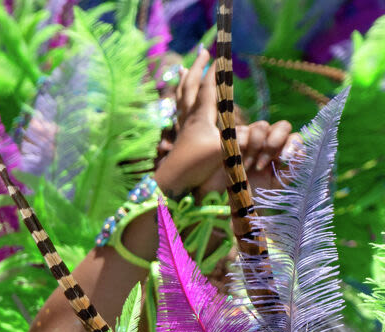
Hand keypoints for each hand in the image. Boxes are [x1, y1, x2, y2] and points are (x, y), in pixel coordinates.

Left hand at [156, 51, 291, 198]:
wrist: (171, 186)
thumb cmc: (196, 168)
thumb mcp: (223, 152)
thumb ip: (240, 140)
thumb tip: (254, 134)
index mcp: (200, 116)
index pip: (208, 87)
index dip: (215, 71)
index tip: (221, 55)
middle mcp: (189, 117)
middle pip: (190, 86)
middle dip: (196, 67)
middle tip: (202, 51)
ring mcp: (182, 127)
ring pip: (181, 97)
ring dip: (183, 80)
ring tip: (181, 69)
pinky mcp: (179, 137)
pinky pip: (178, 111)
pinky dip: (180, 100)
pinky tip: (180, 101)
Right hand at [235, 117, 294, 195]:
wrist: (232, 197)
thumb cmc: (256, 191)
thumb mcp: (276, 184)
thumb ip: (291, 170)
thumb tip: (301, 152)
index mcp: (283, 150)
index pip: (294, 137)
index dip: (292, 145)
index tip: (284, 159)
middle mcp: (271, 139)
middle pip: (282, 126)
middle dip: (274, 143)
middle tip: (263, 162)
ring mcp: (254, 136)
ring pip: (262, 126)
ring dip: (256, 146)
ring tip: (248, 166)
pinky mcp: (236, 137)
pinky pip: (241, 131)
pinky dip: (241, 144)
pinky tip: (238, 159)